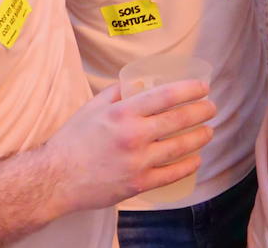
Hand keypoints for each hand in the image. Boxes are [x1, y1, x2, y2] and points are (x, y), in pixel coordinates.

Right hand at [42, 81, 214, 213]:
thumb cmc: (72, 140)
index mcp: (123, 112)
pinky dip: (188, 166)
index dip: (189, 89)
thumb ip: (117, 93)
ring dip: (199, 137)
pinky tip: (196, 159)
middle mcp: (133, 136)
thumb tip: (138, 82)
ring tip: (209, 131)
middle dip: (201, 111)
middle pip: (179, 120)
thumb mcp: (92, 107)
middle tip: (212, 108)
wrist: (55, 178)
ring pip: (180, 147)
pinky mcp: (138, 183)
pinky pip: (171, 174)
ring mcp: (138, 162)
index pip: (166, 95)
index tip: (203, 87)